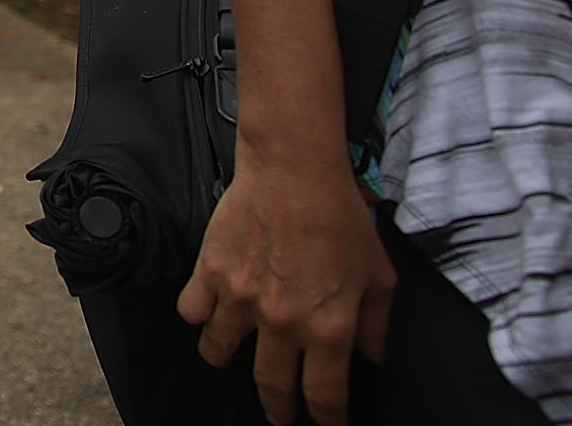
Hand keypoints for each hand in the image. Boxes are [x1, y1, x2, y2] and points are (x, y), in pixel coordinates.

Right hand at [178, 153, 396, 424]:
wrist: (295, 171)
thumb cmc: (341, 217)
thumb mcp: (380, 276)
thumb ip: (377, 325)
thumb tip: (374, 357)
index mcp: (329, 329)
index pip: (324, 397)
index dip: (327, 418)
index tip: (328, 421)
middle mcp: (282, 323)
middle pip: (271, 388)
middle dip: (277, 409)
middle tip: (279, 414)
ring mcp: (240, 299)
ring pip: (219, 353)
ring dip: (226, 360)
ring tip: (231, 357)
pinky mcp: (210, 273)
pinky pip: (191, 312)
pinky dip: (198, 316)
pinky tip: (208, 312)